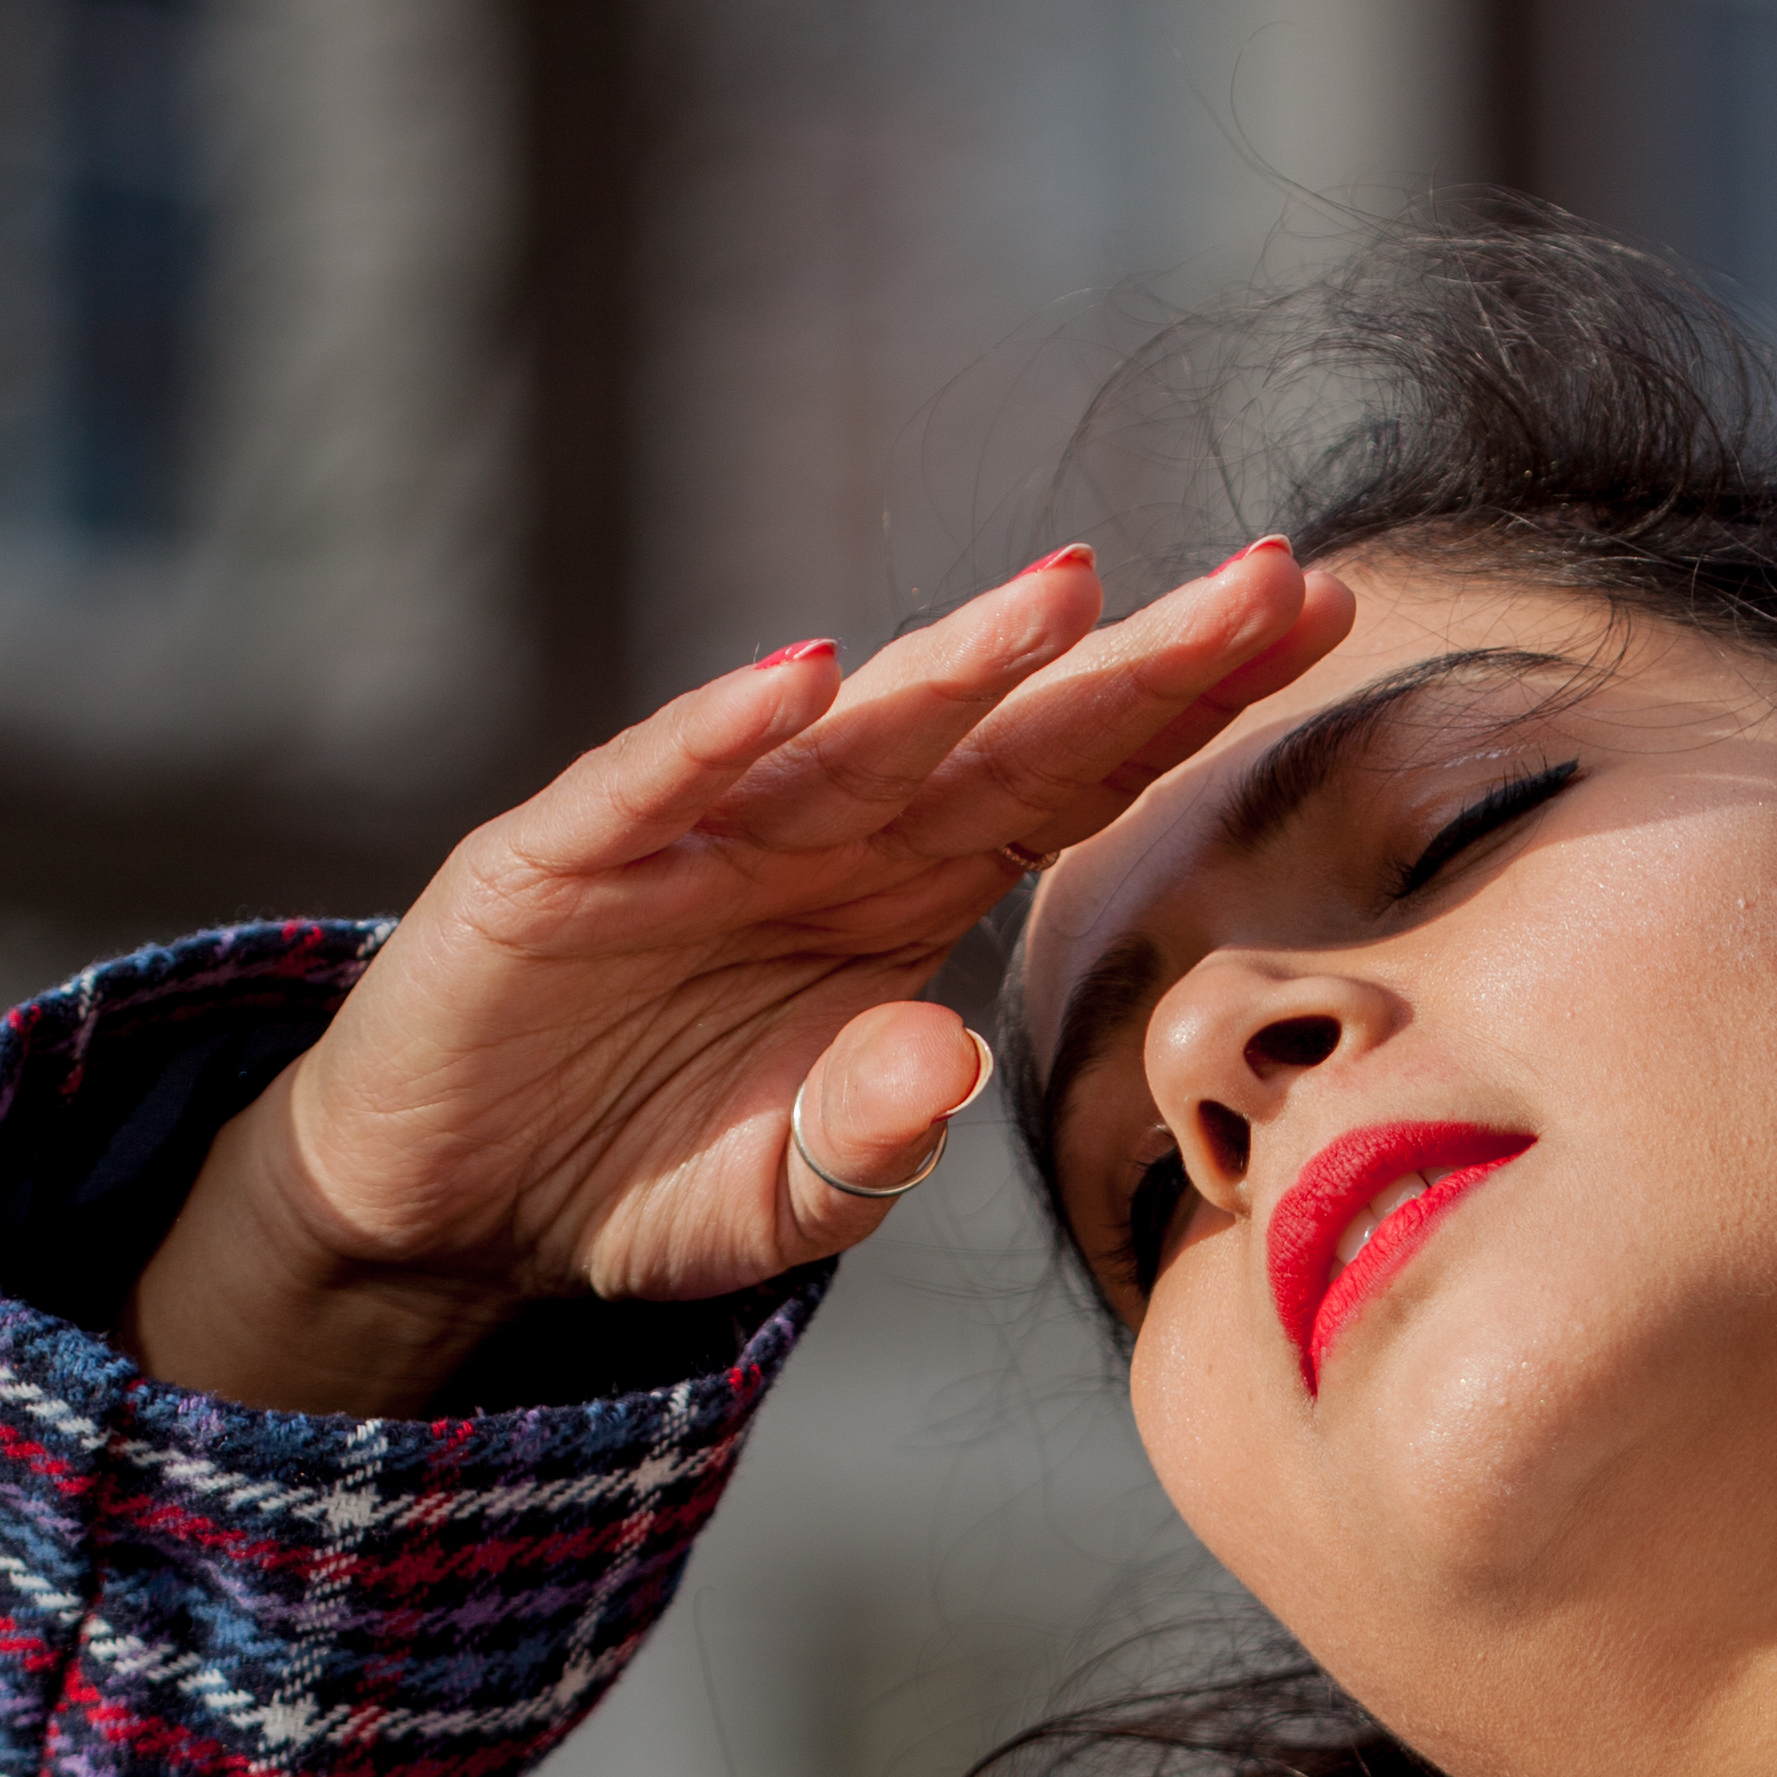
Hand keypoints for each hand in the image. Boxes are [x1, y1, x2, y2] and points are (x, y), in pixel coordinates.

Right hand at [126, 536, 1354, 1412]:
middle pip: (1006, 733)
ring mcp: (688, 836)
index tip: (1322, 620)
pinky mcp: (557, 864)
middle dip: (1141, 659)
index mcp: (900, 898)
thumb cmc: (643, 1175)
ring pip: (853, 738)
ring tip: (1075, 595)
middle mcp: (816, 838)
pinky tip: (808, 683)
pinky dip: (722, 735)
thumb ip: (873, 1146)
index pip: (1075, 782)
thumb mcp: (784, 1201)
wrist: (454, 1198)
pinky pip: (652, 788)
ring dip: (962, 664)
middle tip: (1282, 575)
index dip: (1190, 705)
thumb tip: (952, 1063)